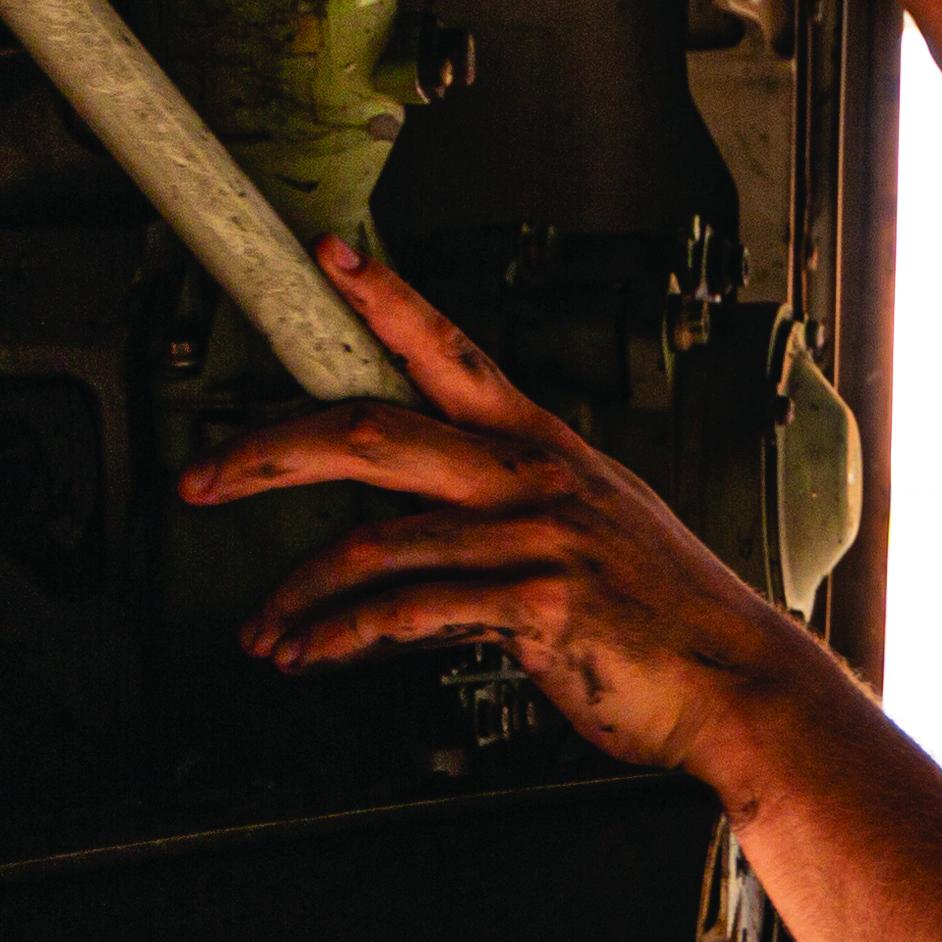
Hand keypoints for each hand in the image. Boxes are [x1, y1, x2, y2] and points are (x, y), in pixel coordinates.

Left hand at [185, 235, 833, 786]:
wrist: (738, 684)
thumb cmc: (661, 614)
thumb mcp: (589, 527)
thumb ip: (504, 506)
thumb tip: (408, 508)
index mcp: (543, 447)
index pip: (451, 352)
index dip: (387, 299)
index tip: (327, 257)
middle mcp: (535, 478)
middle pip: (374, 433)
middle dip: (269, 452)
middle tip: (203, 477)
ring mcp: (537, 538)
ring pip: (375, 539)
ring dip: (297, 591)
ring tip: (262, 630)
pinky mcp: (538, 605)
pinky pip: (409, 612)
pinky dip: (341, 638)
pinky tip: (310, 655)